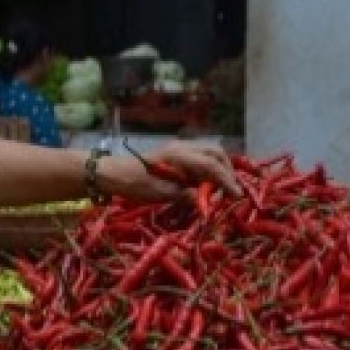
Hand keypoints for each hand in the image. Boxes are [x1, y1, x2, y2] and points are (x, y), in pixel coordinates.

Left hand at [98, 141, 241, 202]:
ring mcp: (179, 148)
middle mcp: (183, 147)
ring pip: (210, 152)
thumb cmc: (133, 183)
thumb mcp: (160, 194)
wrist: (112, 173)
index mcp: (180, 155)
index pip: (212, 166)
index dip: (227, 181)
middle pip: (216, 152)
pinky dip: (209, 167)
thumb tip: (206, 202)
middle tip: (231, 189)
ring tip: (222, 186)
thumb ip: (185, 196)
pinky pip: (200, 156)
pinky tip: (207, 182)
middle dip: (227, 170)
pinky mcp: (176, 153)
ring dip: (219, 167)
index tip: (237, 195)